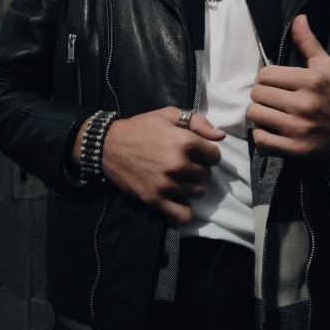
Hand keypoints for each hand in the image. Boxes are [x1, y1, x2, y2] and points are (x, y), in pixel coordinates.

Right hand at [102, 107, 225, 223]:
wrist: (108, 145)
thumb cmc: (141, 128)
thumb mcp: (169, 115)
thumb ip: (198, 122)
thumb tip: (221, 136)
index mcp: (184, 142)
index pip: (214, 156)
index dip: (207, 154)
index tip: (197, 153)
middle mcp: (177, 164)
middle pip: (206, 175)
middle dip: (199, 169)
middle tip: (185, 165)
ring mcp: (165, 184)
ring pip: (198, 192)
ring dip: (193, 186)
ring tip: (180, 179)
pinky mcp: (154, 200)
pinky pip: (182, 215)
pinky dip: (184, 210)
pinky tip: (178, 199)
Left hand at [248, 14, 329, 159]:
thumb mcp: (328, 67)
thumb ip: (309, 43)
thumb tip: (298, 19)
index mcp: (311, 80)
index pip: (264, 75)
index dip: (265, 78)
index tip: (273, 83)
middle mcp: (304, 103)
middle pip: (256, 94)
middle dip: (260, 95)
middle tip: (271, 99)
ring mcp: (298, 128)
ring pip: (255, 114)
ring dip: (259, 114)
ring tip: (270, 113)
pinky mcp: (295, 148)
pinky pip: (261, 138)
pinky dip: (261, 134)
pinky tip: (271, 129)